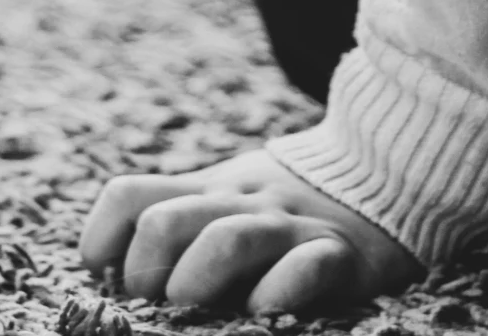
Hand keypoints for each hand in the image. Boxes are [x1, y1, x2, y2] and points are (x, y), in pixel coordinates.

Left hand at [80, 146, 421, 315]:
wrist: (384, 173)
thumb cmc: (285, 212)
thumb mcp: (228, 200)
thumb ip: (182, 225)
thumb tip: (115, 279)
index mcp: (208, 190)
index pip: (130, 198)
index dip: (103, 241)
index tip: (108, 279)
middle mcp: (240, 202)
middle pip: (164, 223)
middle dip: (146, 277)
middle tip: (159, 311)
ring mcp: (289, 226)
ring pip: (226, 240)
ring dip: (197, 284)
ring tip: (199, 314)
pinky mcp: (339, 254)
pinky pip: (305, 268)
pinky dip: (278, 293)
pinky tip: (266, 312)